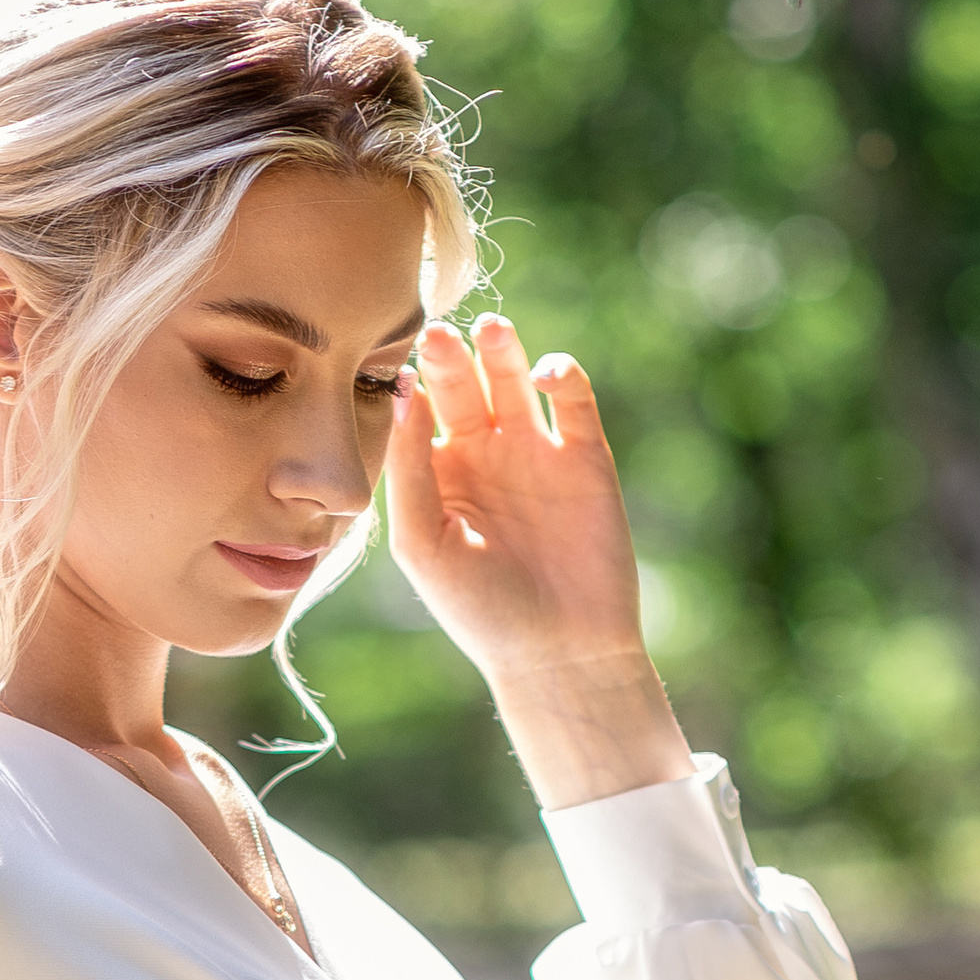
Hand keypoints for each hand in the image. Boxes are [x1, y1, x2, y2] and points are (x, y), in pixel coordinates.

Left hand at [385, 319, 691, 809]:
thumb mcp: (424, 543)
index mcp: (436, 475)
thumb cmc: (479, 609)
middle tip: (437, 332)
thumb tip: (404, 393)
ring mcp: (535, 450)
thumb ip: (409, 469)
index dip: (410, 380)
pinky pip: (572, 399)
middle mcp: (483, 455)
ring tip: (489, 329)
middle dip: (449, 357)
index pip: (417, 411)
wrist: (559, 650)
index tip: (394, 356)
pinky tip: (546, 374)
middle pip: (462, 385)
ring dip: (501, 350)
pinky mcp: (585, 454)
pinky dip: (561, 375)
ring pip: (513, 379)